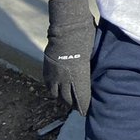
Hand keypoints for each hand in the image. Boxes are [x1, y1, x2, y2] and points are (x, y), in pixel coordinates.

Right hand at [42, 0, 95, 115]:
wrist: (68, 27)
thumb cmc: (85, 38)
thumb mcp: (92, 55)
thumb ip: (88, 69)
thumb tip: (91, 76)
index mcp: (79, 76)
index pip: (81, 96)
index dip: (83, 105)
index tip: (85, 112)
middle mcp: (65, 78)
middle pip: (68, 98)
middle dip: (73, 104)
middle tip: (78, 108)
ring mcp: (55, 74)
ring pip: (56, 94)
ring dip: (62, 98)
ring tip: (67, 101)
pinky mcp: (47, 69)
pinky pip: (48, 85)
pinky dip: (53, 89)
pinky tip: (56, 91)